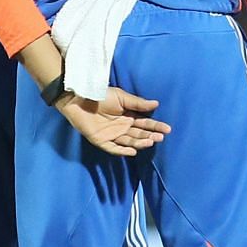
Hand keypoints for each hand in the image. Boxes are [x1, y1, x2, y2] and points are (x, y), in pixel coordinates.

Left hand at [56, 87, 170, 156]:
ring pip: (129, 141)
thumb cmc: (101, 95)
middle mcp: (122, 127)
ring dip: (140, 143)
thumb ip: (137, 103)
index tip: (167, 129)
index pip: (145, 123)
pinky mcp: (101, 141)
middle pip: (139, 134)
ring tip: (150, 141)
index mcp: (128, 116)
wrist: (79, 98)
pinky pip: (113, 148)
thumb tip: (156, 103)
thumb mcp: (121, 97)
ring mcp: (112, 135)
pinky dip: (122, 151)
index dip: (156, 126)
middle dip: (150, 136)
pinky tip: (133, 151)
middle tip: (160, 137)